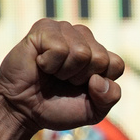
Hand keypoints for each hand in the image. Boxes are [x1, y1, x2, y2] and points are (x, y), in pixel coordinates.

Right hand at [0, 19, 123, 131]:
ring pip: (82, 52)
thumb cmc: (57, 107)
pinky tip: (40, 64)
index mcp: (98, 54)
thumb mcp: (93, 111)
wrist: (23, 110)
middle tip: (63, 81)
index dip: (100, 83)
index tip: (81, 88)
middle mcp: (84, 38)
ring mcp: (64, 30)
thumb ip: (109, 98)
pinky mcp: (44, 28)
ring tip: (52, 72)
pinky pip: (60, 48)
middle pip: (101, 58)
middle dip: (81, 78)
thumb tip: (99, 78)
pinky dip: (50, 64)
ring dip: (65, 72)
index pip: (116, 64)